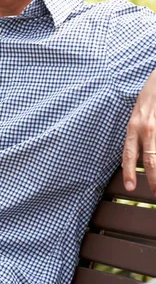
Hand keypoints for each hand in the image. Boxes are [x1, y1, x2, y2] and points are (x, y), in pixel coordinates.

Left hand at [122, 70, 155, 193]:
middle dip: (154, 180)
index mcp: (134, 126)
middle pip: (151, 161)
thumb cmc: (150, 97)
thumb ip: (137, 134)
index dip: (129, 172)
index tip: (130, 187)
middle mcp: (147, 128)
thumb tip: (136, 158)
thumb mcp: (138, 114)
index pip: (129, 154)